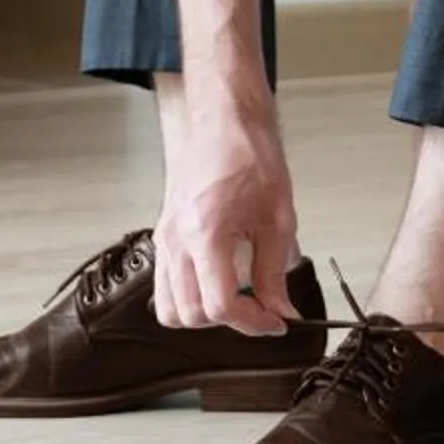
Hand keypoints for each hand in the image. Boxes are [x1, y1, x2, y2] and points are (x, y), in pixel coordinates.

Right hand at [153, 95, 301, 336]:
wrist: (224, 120)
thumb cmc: (249, 154)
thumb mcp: (277, 216)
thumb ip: (274, 270)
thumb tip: (280, 309)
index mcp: (204, 233)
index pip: (219, 306)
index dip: (253, 323)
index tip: (276, 320)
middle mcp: (176, 240)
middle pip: (190, 315)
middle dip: (229, 321)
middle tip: (261, 310)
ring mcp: (164, 237)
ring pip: (169, 307)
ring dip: (202, 314)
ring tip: (236, 298)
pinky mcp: (163, 233)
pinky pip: (164, 283)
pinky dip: (188, 296)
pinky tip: (218, 281)